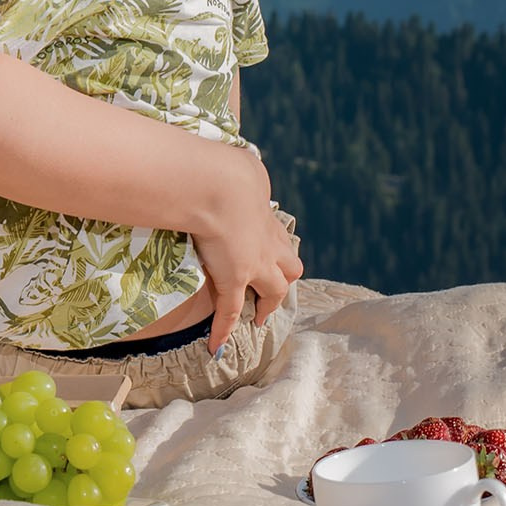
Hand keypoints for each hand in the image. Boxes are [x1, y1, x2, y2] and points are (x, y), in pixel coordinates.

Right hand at [188, 141, 302, 354]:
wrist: (220, 188)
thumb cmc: (226, 171)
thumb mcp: (239, 164)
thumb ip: (240, 166)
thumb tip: (232, 158)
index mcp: (267, 216)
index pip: (276, 235)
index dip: (275, 246)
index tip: (268, 252)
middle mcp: (268, 243)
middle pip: (289, 266)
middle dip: (284, 276)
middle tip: (273, 285)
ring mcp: (254, 265)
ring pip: (274, 291)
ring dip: (269, 303)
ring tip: (259, 316)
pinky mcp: (234, 280)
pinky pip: (229, 312)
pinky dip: (223, 330)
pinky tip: (216, 347)